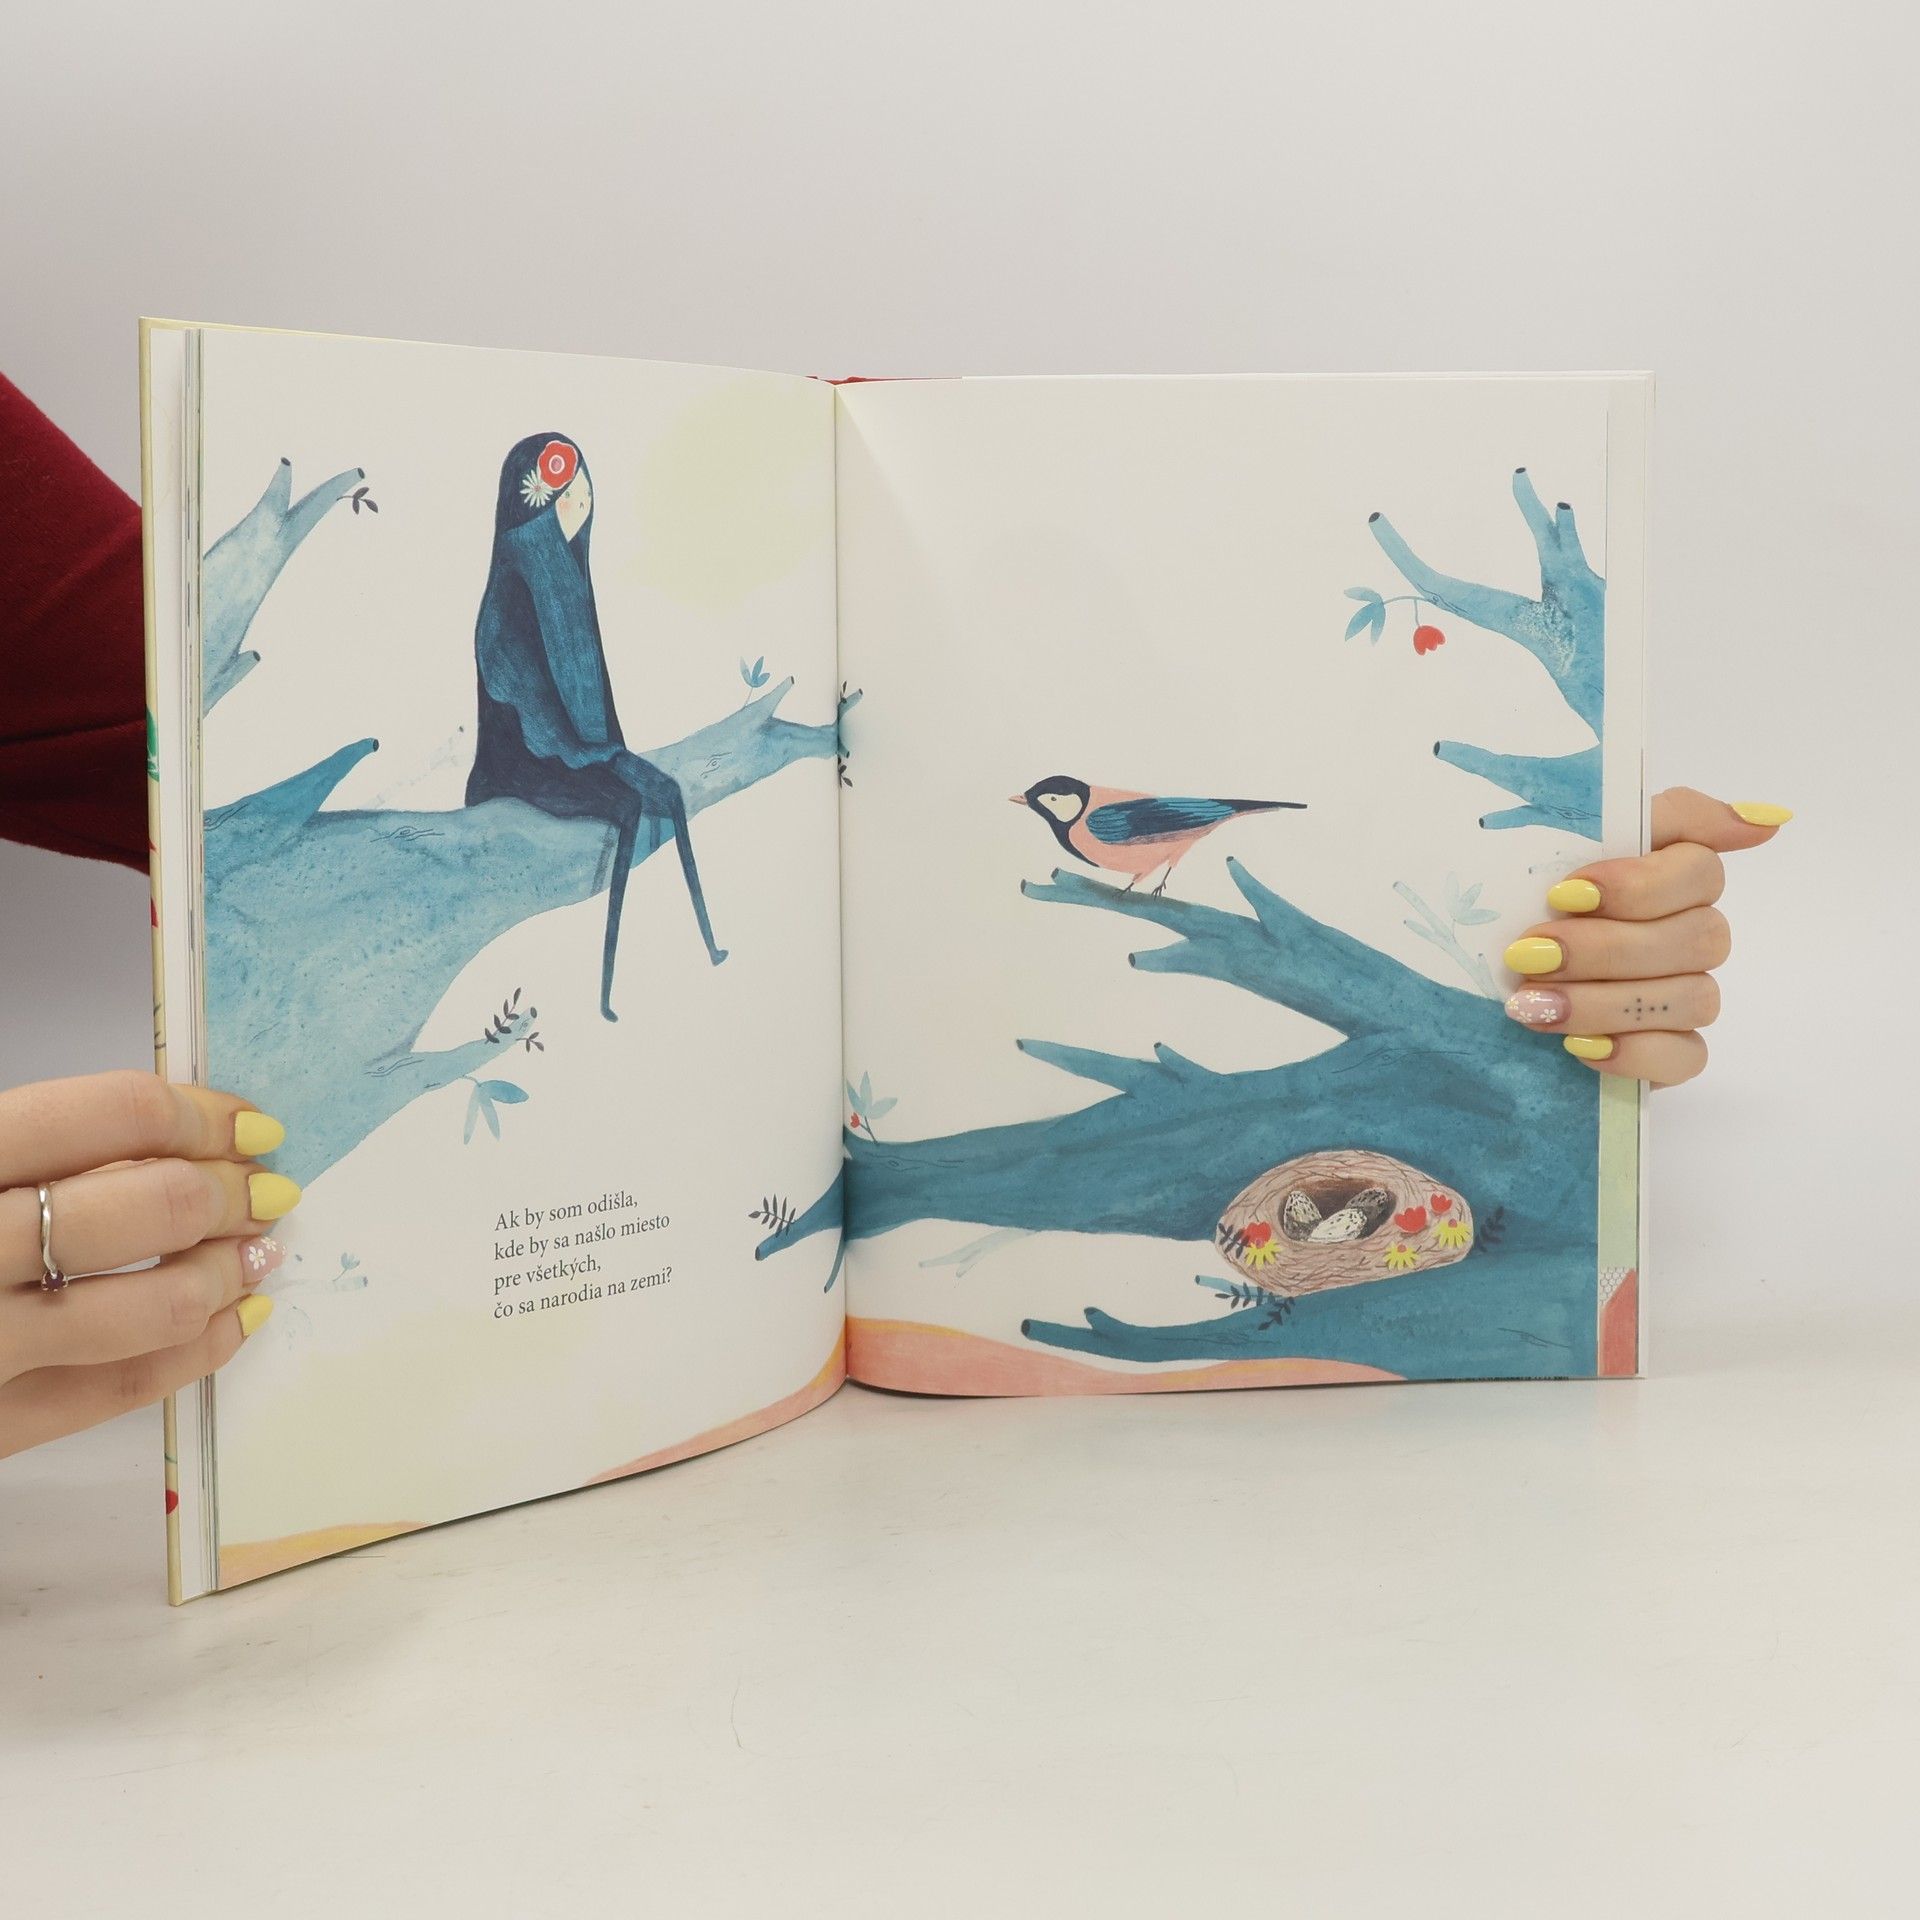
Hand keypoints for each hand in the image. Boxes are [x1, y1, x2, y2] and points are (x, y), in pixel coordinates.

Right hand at [0, 1072, 299, 1457]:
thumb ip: (29, 1150)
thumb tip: (168, 1139)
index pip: (106, 1115)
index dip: (200, 1115)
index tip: (250, 1124)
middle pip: (141, 1207)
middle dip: (226, 1194)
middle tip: (266, 1190)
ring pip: (143, 1308)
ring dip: (222, 1274)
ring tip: (255, 1253)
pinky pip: (113, 1392)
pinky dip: (195, 1353)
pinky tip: (234, 1320)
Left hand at [1500, 788, 1789, 1085]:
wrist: (1464, 985)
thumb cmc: (1508, 906)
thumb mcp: (1542, 845)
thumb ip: (1634, 816)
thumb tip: (1763, 818)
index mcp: (1667, 873)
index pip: (1701, 868)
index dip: (1640, 884)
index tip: (1565, 894)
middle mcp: (1689, 931)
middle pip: (1697, 938)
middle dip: (1605, 950)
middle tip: (1529, 955)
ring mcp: (1686, 993)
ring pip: (1693, 998)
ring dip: (1605, 1003)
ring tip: (1532, 1005)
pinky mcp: (1671, 1050)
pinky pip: (1687, 1056)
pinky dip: (1633, 1053)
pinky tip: (1579, 1047)